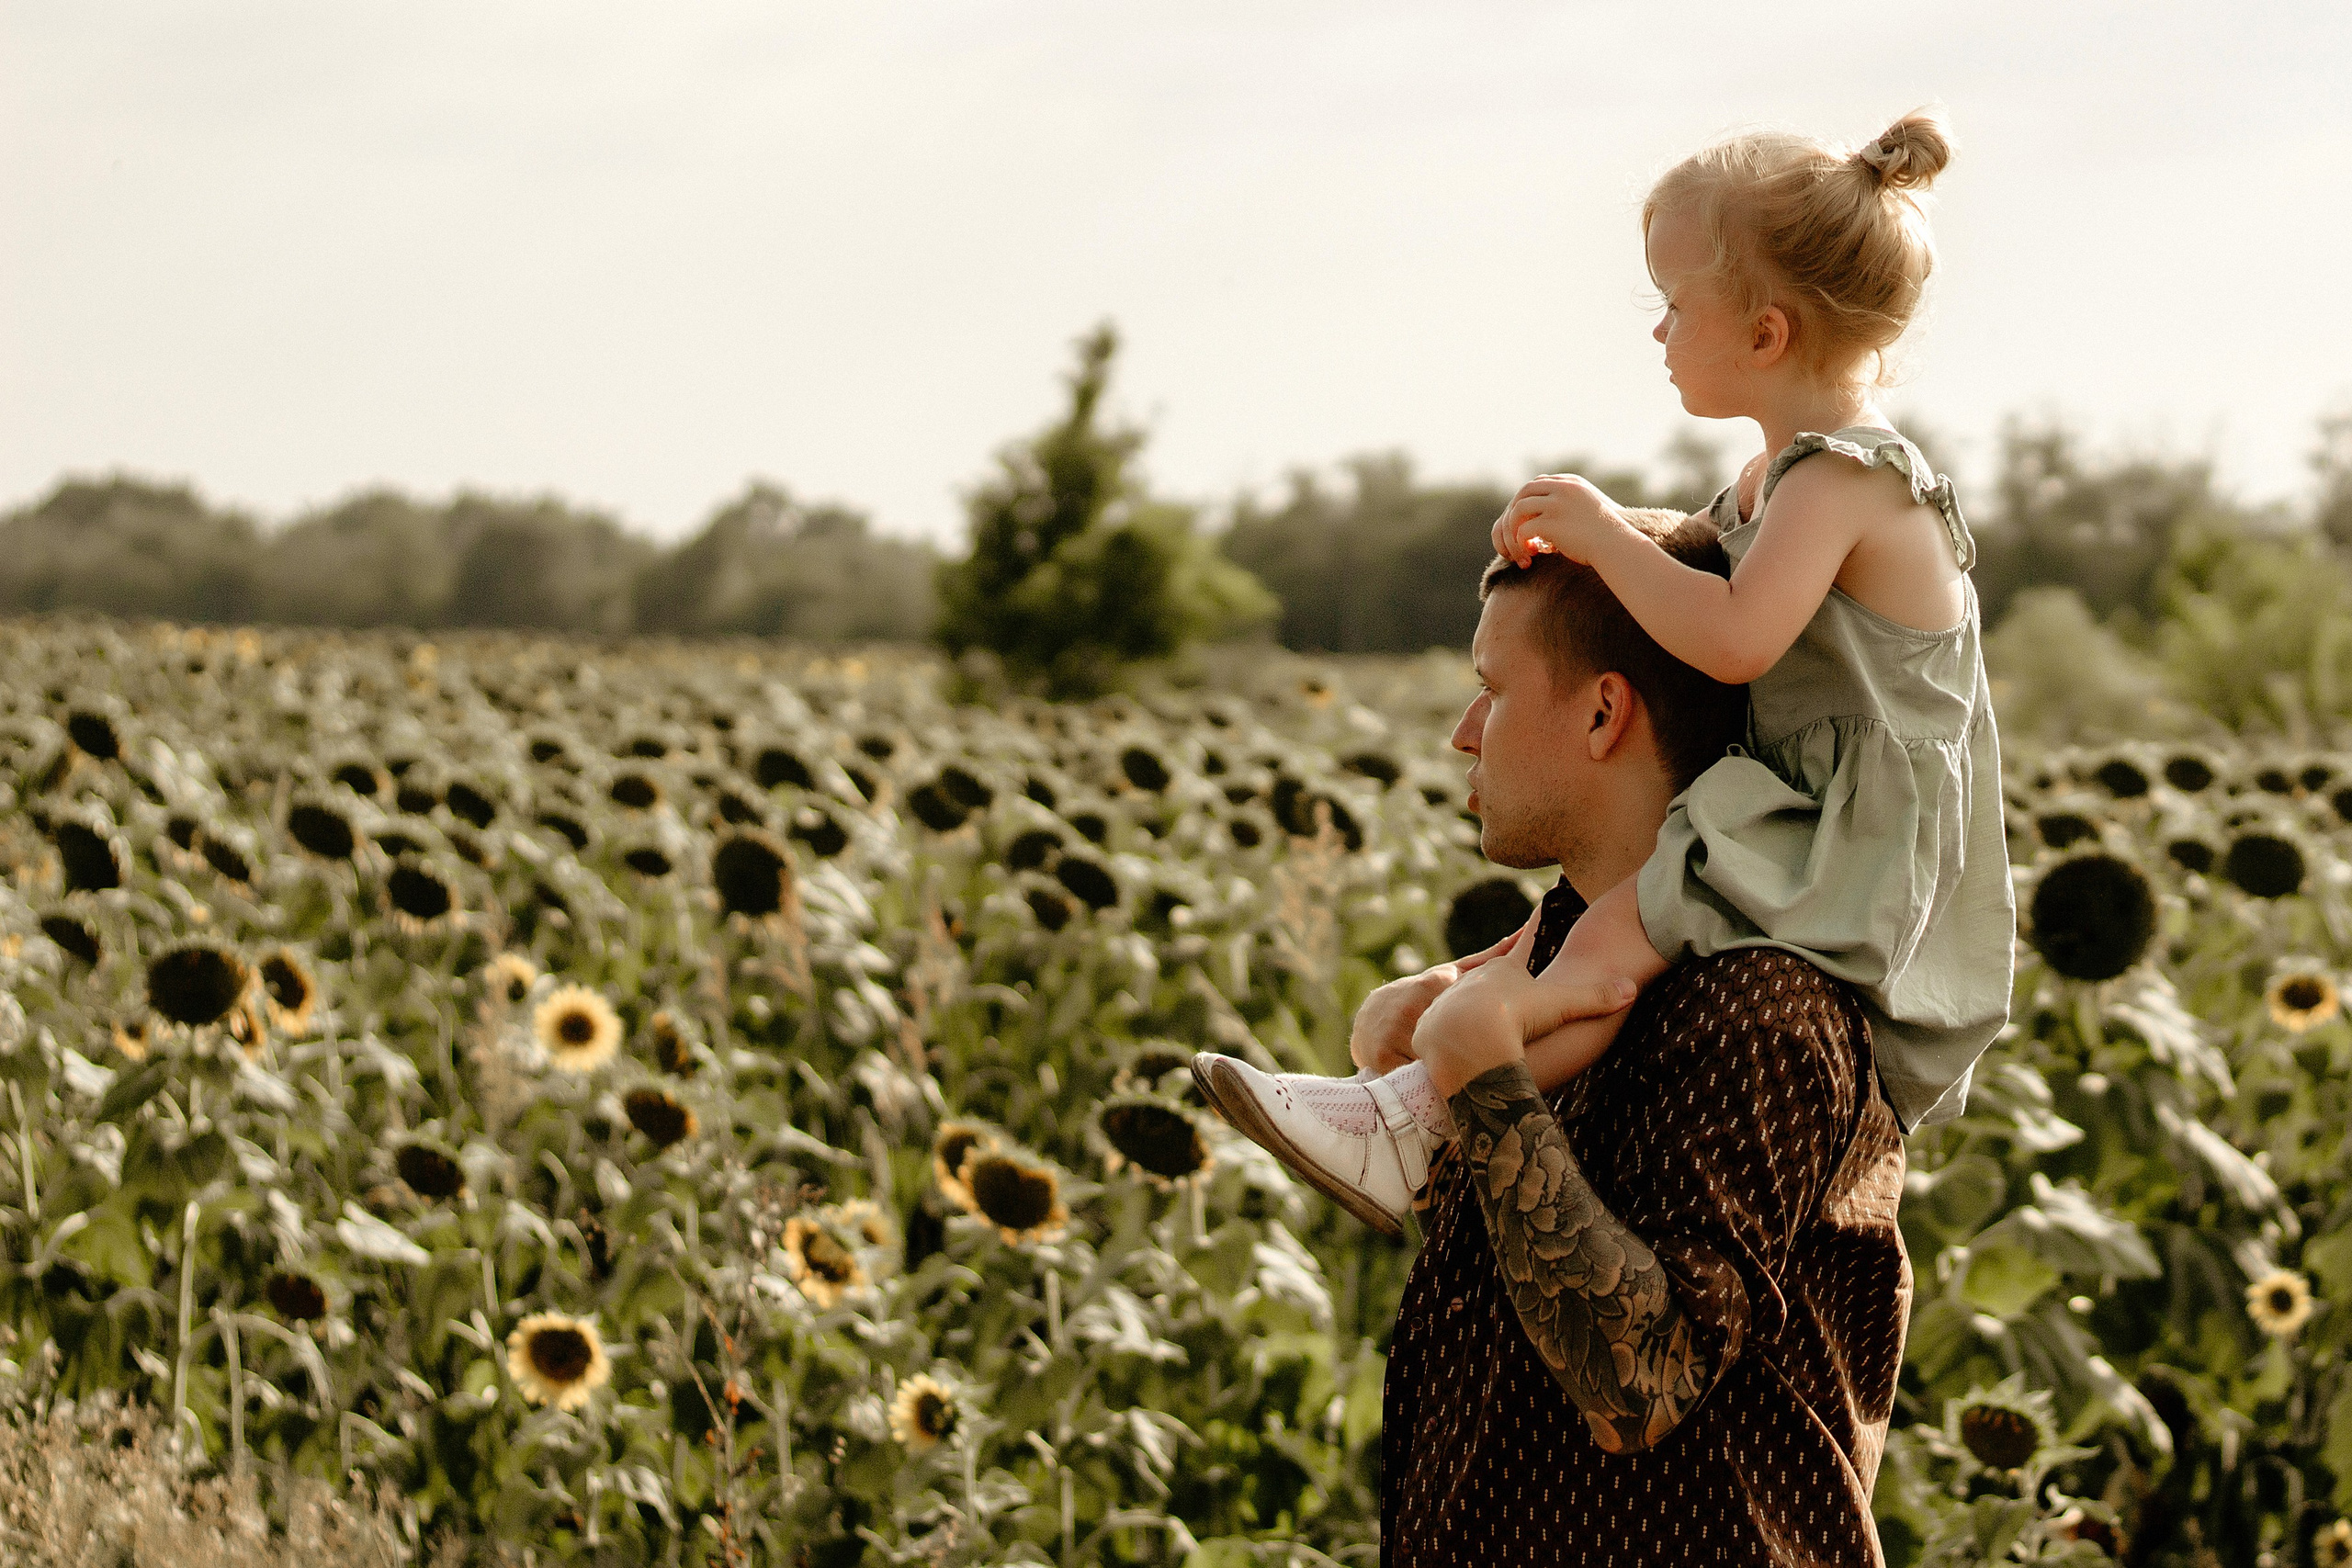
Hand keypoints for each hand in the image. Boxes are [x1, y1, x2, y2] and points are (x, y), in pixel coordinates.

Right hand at [1347, 929, 1520, 1074]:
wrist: (1371, 1015)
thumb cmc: (1425, 995)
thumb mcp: (1452, 975)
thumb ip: (1489, 960)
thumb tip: (1525, 932)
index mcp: (1434, 984)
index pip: (1471, 1013)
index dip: (1488, 1032)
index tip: (1494, 1042)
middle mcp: (1412, 1005)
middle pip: (1455, 1043)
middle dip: (1471, 1056)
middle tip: (1480, 1066)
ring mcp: (1394, 1031)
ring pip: (1436, 1064)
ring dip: (1450, 1073)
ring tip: (1458, 1076)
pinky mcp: (1381, 1057)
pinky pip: (1415, 1079)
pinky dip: (1428, 1083)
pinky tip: (1434, 1081)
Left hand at [1411, 916, 1636, 1097]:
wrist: (1466, 1040)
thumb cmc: (1516, 1016)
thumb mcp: (1561, 1004)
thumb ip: (1595, 998)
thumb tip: (1633, 989)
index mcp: (1500, 971)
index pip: (1518, 957)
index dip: (1526, 950)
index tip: (1531, 935)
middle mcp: (1469, 984)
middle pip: (1489, 988)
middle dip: (1497, 993)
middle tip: (1506, 1001)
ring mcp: (1446, 1007)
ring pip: (1462, 1012)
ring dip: (1470, 1020)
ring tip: (1477, 1032)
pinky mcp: (1428, 1033)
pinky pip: (1440, 1037)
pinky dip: (1447, 1044)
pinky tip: (1452, 1055)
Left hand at [1489, 474, 1620, 567]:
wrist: (1618, 546)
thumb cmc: (1608, 535)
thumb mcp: (1590, 511)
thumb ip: (1569, 507)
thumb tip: (1547, 523)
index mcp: (1571, 483)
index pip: (1537, 484)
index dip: (1527, 503)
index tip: (1527, 522)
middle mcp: (1562, 488)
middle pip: (1523, 492)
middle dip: (1514, 514)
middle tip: (1515, 536)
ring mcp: (1556, 504)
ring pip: (1517, 510)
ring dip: (1513, 532)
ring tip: (1520, 550)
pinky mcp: (1551, 523)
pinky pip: (1523, 530)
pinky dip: (1520, 544)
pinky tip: (1530, 556)